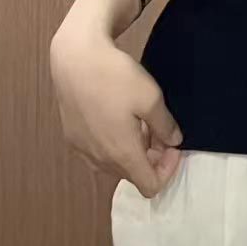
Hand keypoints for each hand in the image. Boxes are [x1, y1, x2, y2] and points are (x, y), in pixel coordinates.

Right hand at [49, 26, 183, 198]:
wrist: (76, 59)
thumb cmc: (115, 77)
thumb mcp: (152, 98)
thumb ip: (166, 126)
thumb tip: (174, 142)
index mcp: (122, 154)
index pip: (150, 186)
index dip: (167, 171)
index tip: (173, 146)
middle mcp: (99, 159)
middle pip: (132, 175)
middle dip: (151, 159)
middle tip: (161, 132)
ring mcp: (82, 149)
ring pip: (114, 165)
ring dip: (132, 152)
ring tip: (141, 122)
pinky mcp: (72, 137)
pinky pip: (98, 152)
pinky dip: (114, 144)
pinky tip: (119, 118)